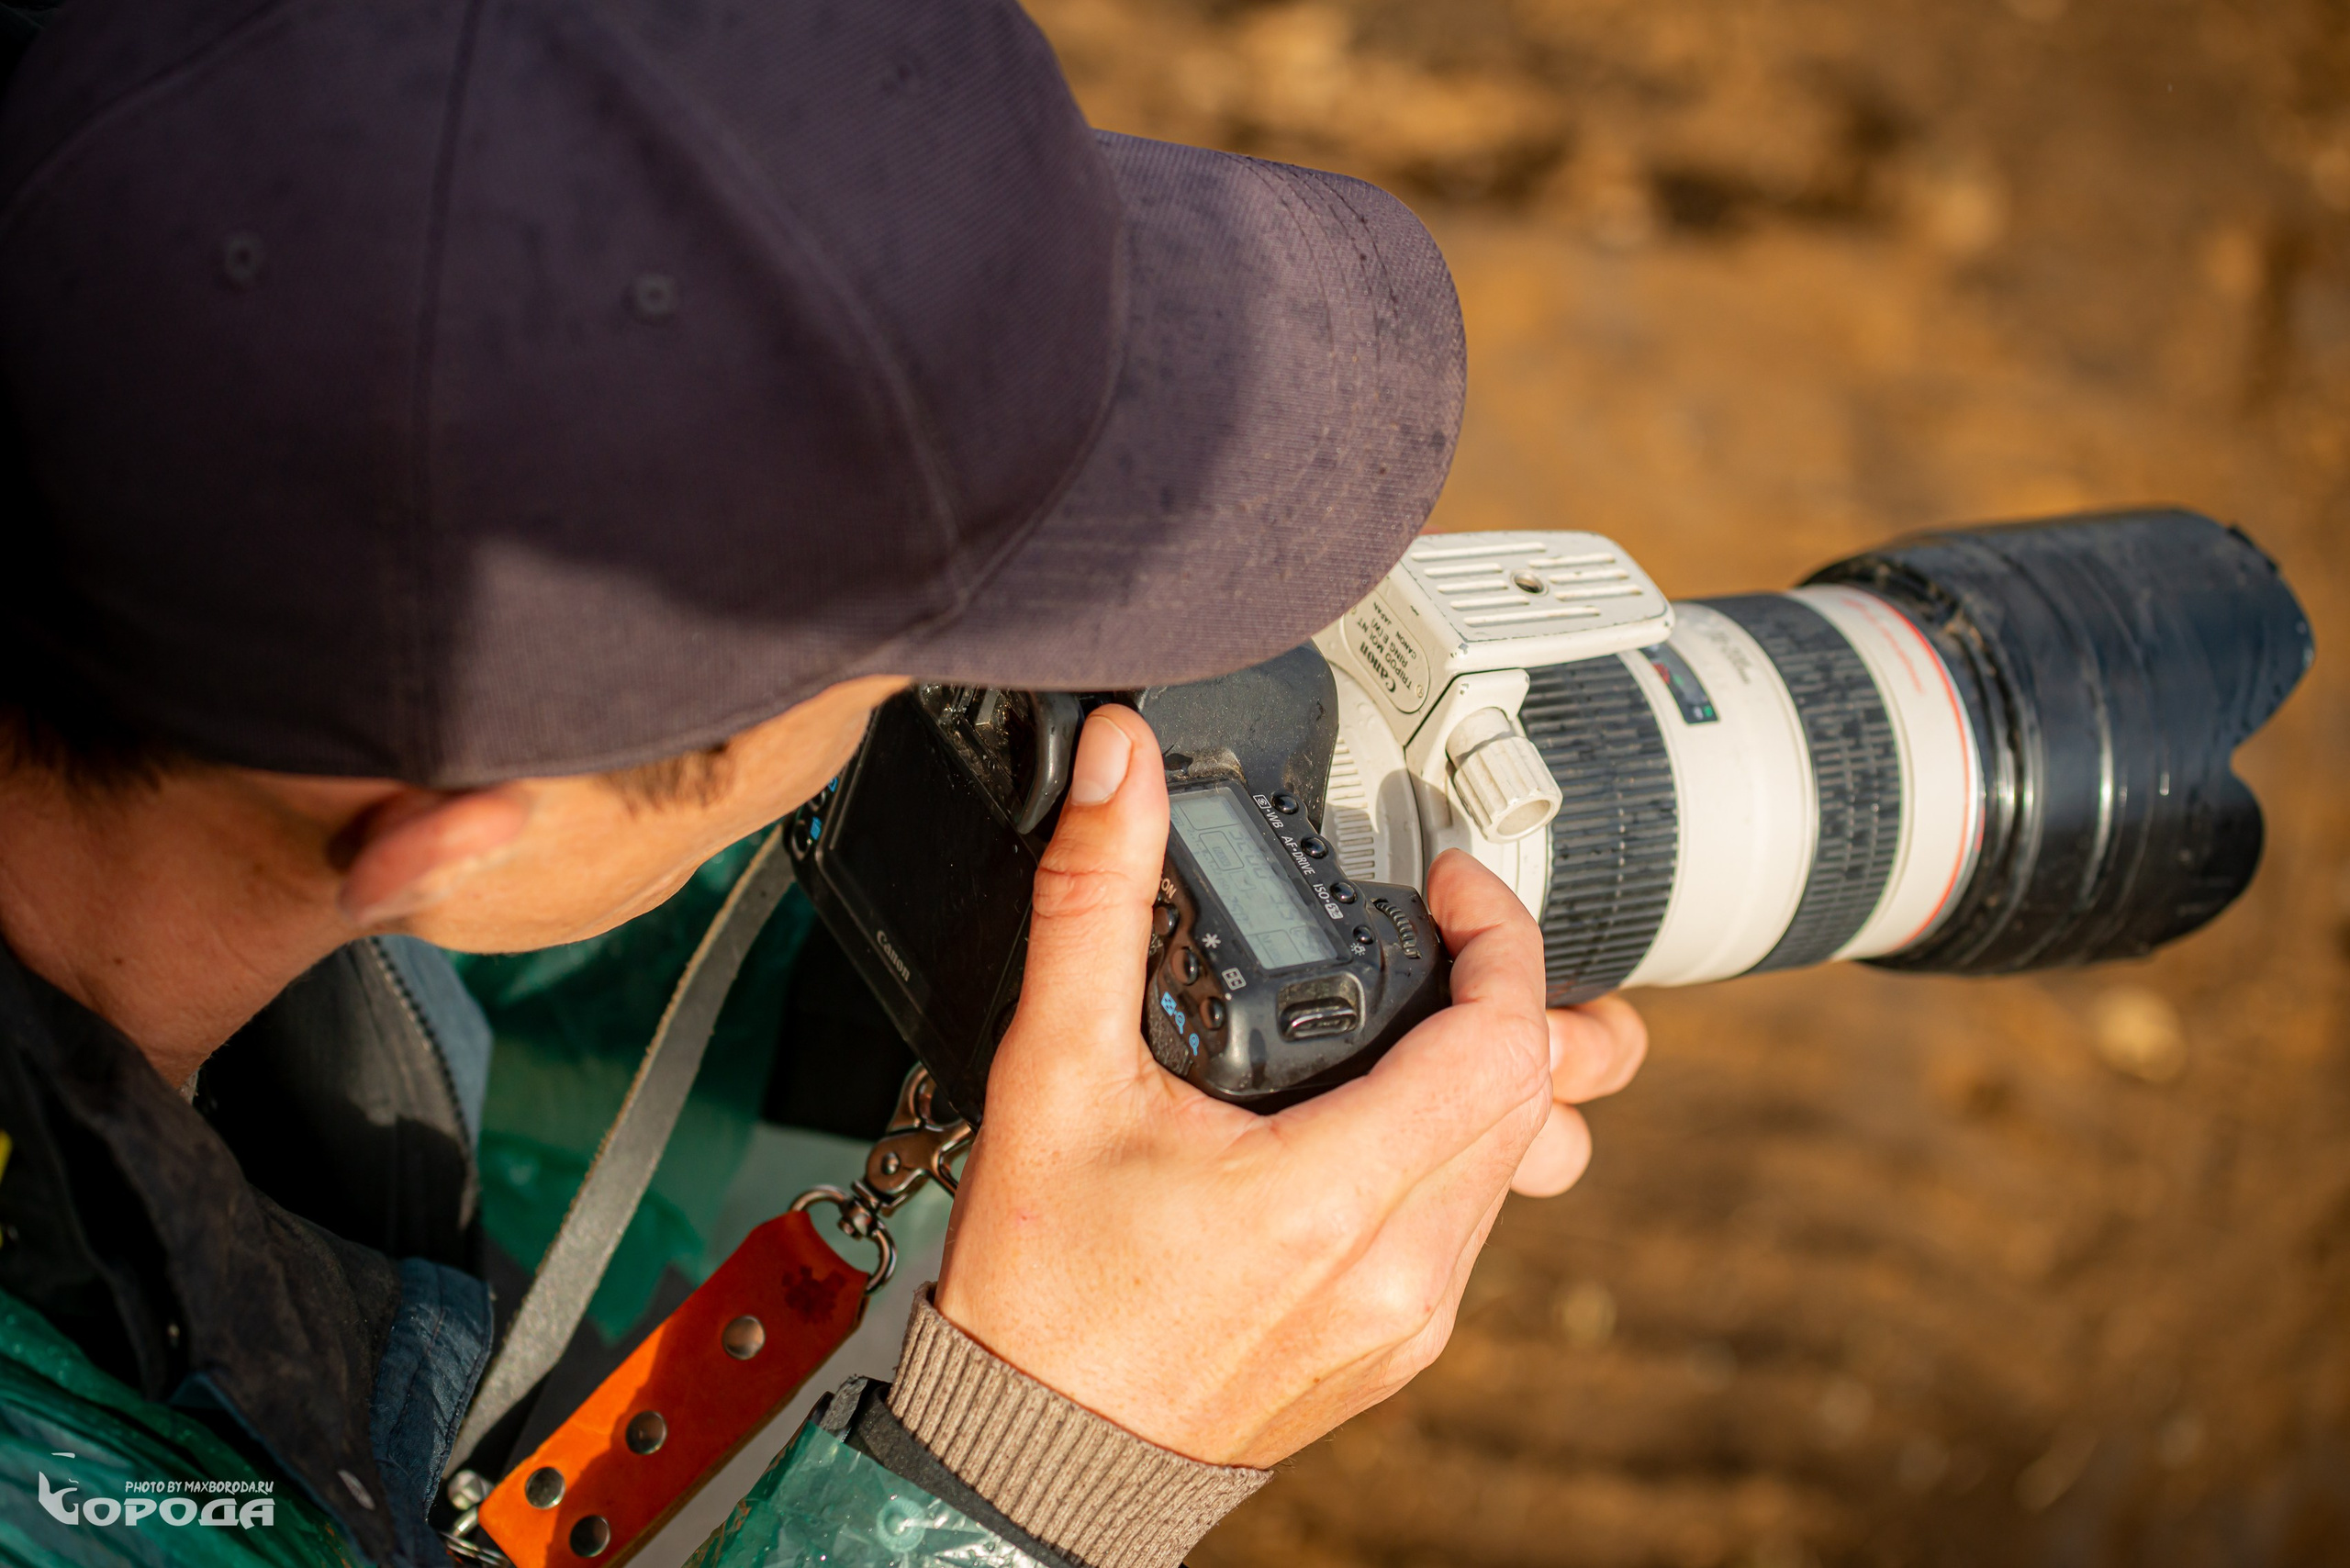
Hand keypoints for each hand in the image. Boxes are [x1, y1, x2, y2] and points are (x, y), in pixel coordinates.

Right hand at [932, 706, 1645, 1466]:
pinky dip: (1462, 1150)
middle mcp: (1400, 1266)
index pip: (1508, 1043)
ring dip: (1498, 1075)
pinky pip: (1480, 1224)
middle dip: (1516, 995)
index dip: (1504, 939)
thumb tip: (1119, 769)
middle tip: (1450, 941)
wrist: (1029, 1450)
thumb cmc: (1040, 1286)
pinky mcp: (1403, 1346)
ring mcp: (1412, 1317)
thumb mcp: (1052, 1073)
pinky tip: (1384, 1120)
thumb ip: (1094, 903)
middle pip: (1542, 1096)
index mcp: (1330, 1195)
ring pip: (1526, 1163)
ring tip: (1426, 1021)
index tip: (1452, 894)